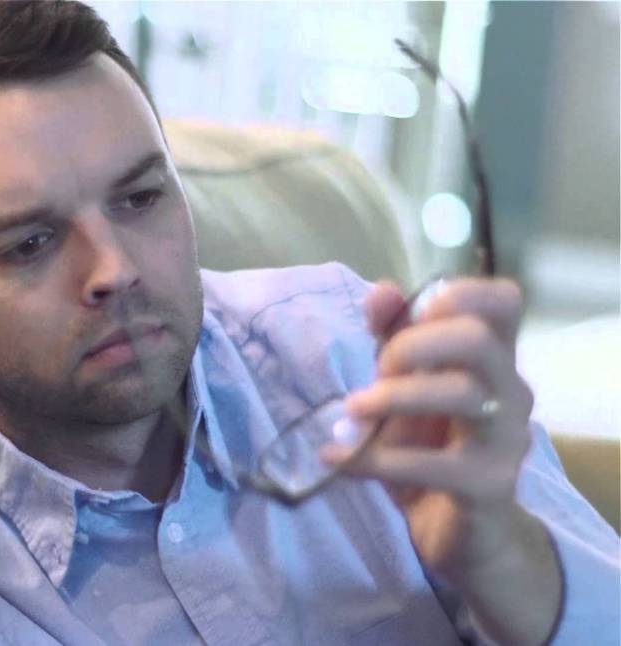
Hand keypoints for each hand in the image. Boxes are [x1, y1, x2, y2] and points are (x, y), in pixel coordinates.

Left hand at [323, 277, 560, 643]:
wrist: (461, 534)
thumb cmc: (432, 448)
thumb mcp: (404, 388)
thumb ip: (392, 337)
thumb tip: (381, 290)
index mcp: (494, 359)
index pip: (504, 300)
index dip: (458, 293)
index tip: (411, 315)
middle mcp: (511, 391)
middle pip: (477, 337)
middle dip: (412, 346)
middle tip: (377, 371)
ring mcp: (506, 439)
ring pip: (459, 393)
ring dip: (391, 397)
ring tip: (352, 412)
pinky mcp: (488, 486)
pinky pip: (432, 466)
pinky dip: (372, 459)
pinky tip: (337, 460)